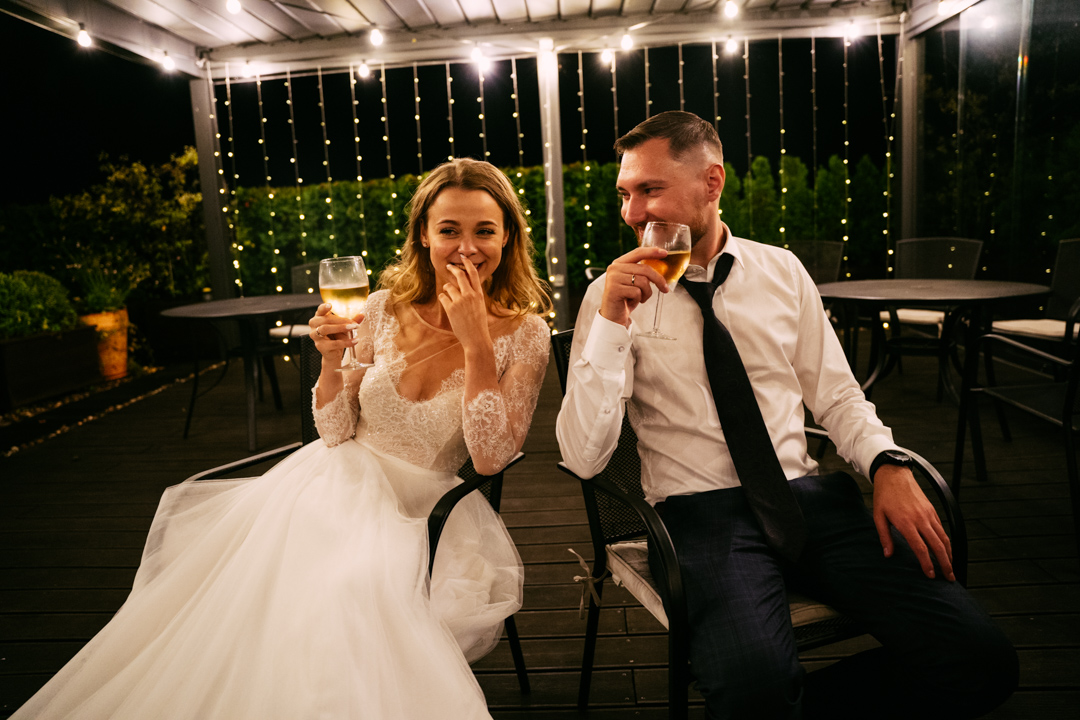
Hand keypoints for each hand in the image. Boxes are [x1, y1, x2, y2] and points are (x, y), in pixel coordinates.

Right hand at [309, 303, 361, 362]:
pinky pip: (333, 343)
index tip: (330, 305)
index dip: (324, 307)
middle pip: (325, 319)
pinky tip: (355, 341)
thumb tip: (362, 315)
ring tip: (353, 328)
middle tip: (353, 323)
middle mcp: (314, 326)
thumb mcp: (345, 327)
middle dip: (341, 320)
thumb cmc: (338, 336)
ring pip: (325, 329)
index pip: (320, 310)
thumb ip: (352, 321)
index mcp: (319, 318)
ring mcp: (315, 336)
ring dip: (340, 327)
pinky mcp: (320, 346)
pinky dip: (346, 342)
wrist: (334, 353)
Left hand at [438, 255, 490, 349]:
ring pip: (448, 287)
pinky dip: (443, 299)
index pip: (474, 274)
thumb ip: (473, 295)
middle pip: (460, 275)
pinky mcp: (451, 308)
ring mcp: (460, 301)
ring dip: (447, 289)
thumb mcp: (479, 306)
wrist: (476, 338)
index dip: (468, 263)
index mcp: (479, 294)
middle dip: (453, 269)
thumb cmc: (478, 324)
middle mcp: (470, 295)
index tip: (463, 257)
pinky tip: (447, 305)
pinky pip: (442, 297)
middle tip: (449, 266)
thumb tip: (463, 286)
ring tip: (449, 296)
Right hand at [599, 246, 670, 327]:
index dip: (652, 252)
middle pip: (645, 269)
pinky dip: (638, 299)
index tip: (665, 253)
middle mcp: (614, 268)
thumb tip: (661, 266)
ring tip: (640, 298)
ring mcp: (613, 278)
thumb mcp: (634, 282)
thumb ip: (641, 272)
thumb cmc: (625, 299)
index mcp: (619, 263)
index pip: (638, 252)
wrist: (613, 316)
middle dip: (658, 280)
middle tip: (665, 289)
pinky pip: (637, 292)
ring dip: (646, 293)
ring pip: (643, 281)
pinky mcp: (614, 290)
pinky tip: (631, 302)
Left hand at [872, 465, 954, 581]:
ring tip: (951, 568)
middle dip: (945, 564)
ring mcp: (929, 515)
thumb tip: (888, 554)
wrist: (894, 475)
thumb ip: (884, 536)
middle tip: (949, 578)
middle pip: (937, 546)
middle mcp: (921, 520)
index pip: (920, 548)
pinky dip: (946, 542)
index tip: (930, 575)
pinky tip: (946, 550)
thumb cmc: (884, 496)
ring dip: (949, 554)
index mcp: (906, 523)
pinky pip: (942, 529)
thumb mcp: (878, 516)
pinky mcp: (932, 511)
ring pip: (943, 538)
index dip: (927, 563)